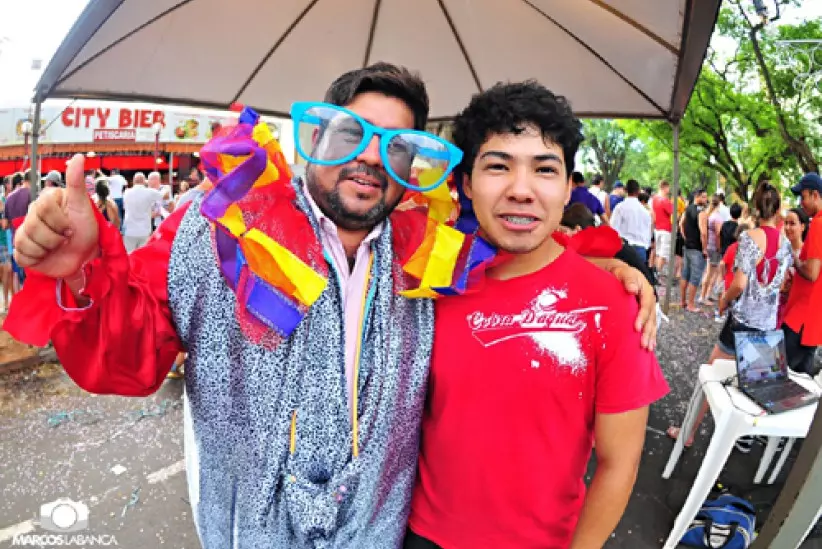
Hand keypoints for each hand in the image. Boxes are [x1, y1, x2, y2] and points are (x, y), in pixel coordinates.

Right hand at [13, 154, 98, 278]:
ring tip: (57, 246)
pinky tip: (47, 255)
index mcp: (45, 202)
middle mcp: (32, 215)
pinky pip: (22, 255)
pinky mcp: (22, 250)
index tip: (71, 227)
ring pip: (27, 242)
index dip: (60, 221)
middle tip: (65, 238)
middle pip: (33, 226)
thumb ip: (76, 182)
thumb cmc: (85, 230)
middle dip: (55, 237)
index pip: (44, 208)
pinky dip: (37, 259)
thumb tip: (79, 157)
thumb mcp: (83, 205)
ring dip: (48, 248)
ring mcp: (25, 233)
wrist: (85, 256)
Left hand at [609, 264, 656, 350]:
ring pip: (652, 323)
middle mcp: (650, 300)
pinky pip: (650, 325)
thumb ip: (628, 279)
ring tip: (648, 348)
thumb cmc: (621, 273)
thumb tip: (633, 289)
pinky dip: (650, 335)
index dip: (642, 317)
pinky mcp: (645, 313)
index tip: (636, 327)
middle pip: (651, 318)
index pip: (646, 306)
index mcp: (646, 291)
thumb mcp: (624, 272)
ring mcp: (648, 307)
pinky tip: (650, 345)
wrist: (621, 273)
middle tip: (643, 343)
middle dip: (648, 331)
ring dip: (650, 336)